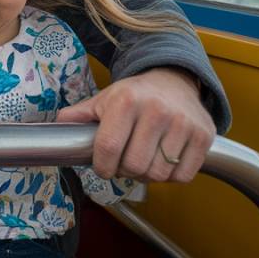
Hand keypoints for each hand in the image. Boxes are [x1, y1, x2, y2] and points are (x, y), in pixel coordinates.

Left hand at [56, 67, 213, 182]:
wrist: (174, 81)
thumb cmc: (133, 95)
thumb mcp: (103, 99)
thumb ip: (78, 115)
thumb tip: (55, 127)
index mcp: (125, 101)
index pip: (108, 148)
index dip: (101, 166)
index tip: (102, 168)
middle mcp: (156, 110)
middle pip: (134, 166)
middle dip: (124, 171)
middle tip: (124, 163)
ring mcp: (183, 123)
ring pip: (159, 174)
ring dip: (147, 175)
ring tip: (143, 160)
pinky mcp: (204, 136)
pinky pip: (183, 176)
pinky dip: (171, 176)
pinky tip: (163, 160)